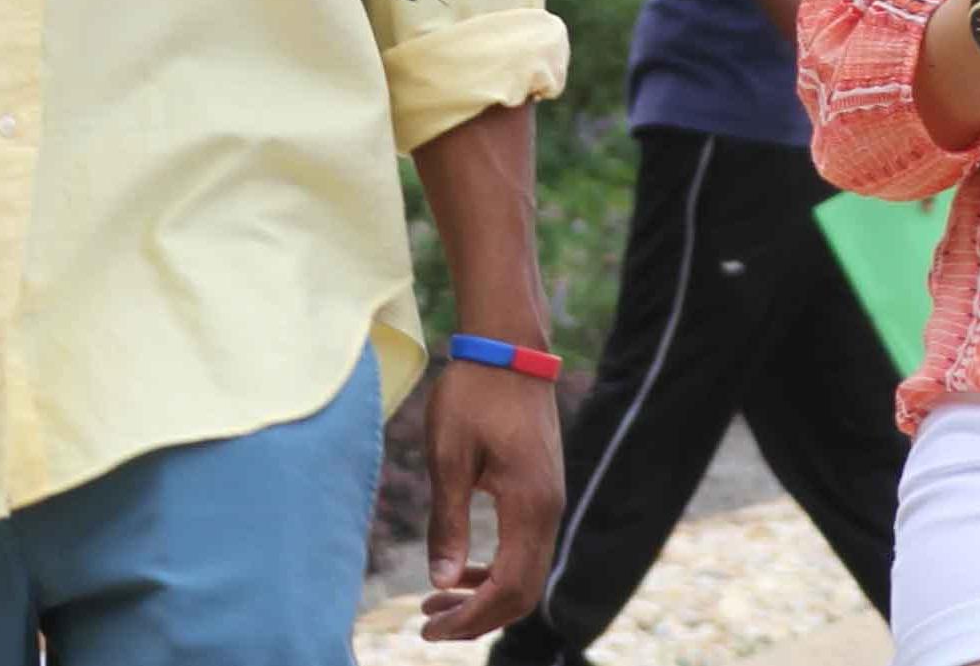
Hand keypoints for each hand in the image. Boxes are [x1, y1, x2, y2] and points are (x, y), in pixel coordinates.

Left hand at [421, 361, 564, 640]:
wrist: (509, 351)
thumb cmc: (473, 396)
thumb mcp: (448, 457)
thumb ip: (447, 522)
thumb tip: (442, 583)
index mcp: (528, 506)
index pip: (507, 587)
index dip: (470, 617)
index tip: (429, 628)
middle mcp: (549, 511)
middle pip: (524, 592)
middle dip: (478, 619)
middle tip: (429, 626)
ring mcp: (551, 503)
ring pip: (527, 574)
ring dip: (486, 598)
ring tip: (437, 605)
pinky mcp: (543, 494)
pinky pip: (526, 551)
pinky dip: (496, 573)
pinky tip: (462, 574)